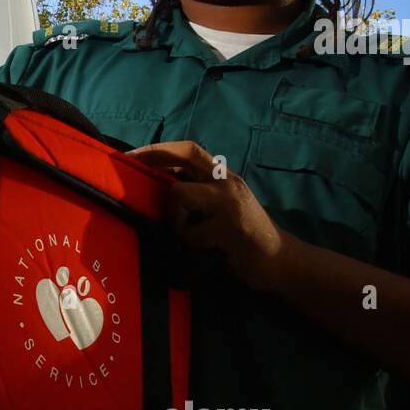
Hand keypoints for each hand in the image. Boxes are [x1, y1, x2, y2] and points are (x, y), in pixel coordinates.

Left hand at [126, 141, 289, 291]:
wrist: (280, 261)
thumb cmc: (241, 237)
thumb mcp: (220, 205)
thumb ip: (195, 191)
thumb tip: (151, 183)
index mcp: (222, 176)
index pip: (187, 149)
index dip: (156, 149)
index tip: (129, 157)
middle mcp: (226, 182)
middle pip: (182, 156)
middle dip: (152, 162)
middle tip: (131, 179)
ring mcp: (228, 203)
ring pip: (178, 193)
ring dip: (174, 219)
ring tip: (188, 237)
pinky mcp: (228, 228)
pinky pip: (188, 233)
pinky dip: (189, 245)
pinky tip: (203, 252)